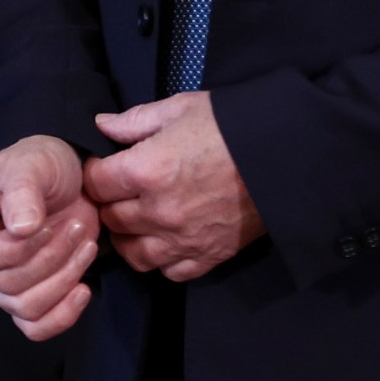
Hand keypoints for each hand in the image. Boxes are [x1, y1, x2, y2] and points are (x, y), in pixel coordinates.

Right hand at [0, 134, 101, 339]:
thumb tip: (21, 230)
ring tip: (85, 244)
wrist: (69, 178)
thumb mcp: (31, 162)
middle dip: (50, 258)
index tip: (47, 226)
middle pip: (4, 283)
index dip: (13, 251)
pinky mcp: (23, 296)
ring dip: (63, 279)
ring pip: (24, 306)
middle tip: (77, 226)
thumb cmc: (41, 163)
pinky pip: (35, 327)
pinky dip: (62, 316)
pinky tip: (83, 289)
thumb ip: (22, 191)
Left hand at [86, 92, 263, 281]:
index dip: (95, 172)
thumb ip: (135, 121)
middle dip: (111, 203)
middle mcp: (159, 211)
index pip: (96, 183)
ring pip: (133, 253)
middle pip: (111, 219)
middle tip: (122, 191)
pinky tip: (167, 239)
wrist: (284, 154)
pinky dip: (164, 259)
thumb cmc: (230, 125)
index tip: (105, 167)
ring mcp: (183, 240)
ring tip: (138, 220)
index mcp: (147, 170)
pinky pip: (170, 272)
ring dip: (131, 237)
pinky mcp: (208, 257)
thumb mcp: (180, 109)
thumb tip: (101, 126)